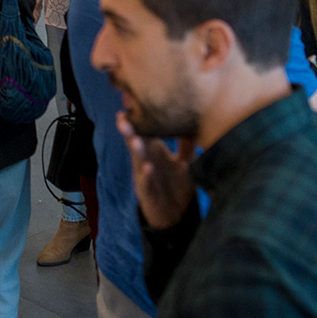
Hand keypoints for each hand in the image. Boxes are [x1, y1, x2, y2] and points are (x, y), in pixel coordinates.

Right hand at [117, 112, 196, 228]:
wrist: (177, 217)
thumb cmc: (176, 186)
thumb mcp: (182, 163)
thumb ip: (185, 146)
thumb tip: (194, 124)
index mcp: (153, 151)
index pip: (144, 130)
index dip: (138, 117)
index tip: (131, 100)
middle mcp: (146, 161)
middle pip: (135, 142)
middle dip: (129, 130)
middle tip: (122, 116)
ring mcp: (145, 177)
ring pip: (138, 161)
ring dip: (136, 150)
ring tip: (134, 139)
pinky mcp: (148, 193)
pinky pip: (146, 183)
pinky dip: (147, 175)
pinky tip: (148, 168)